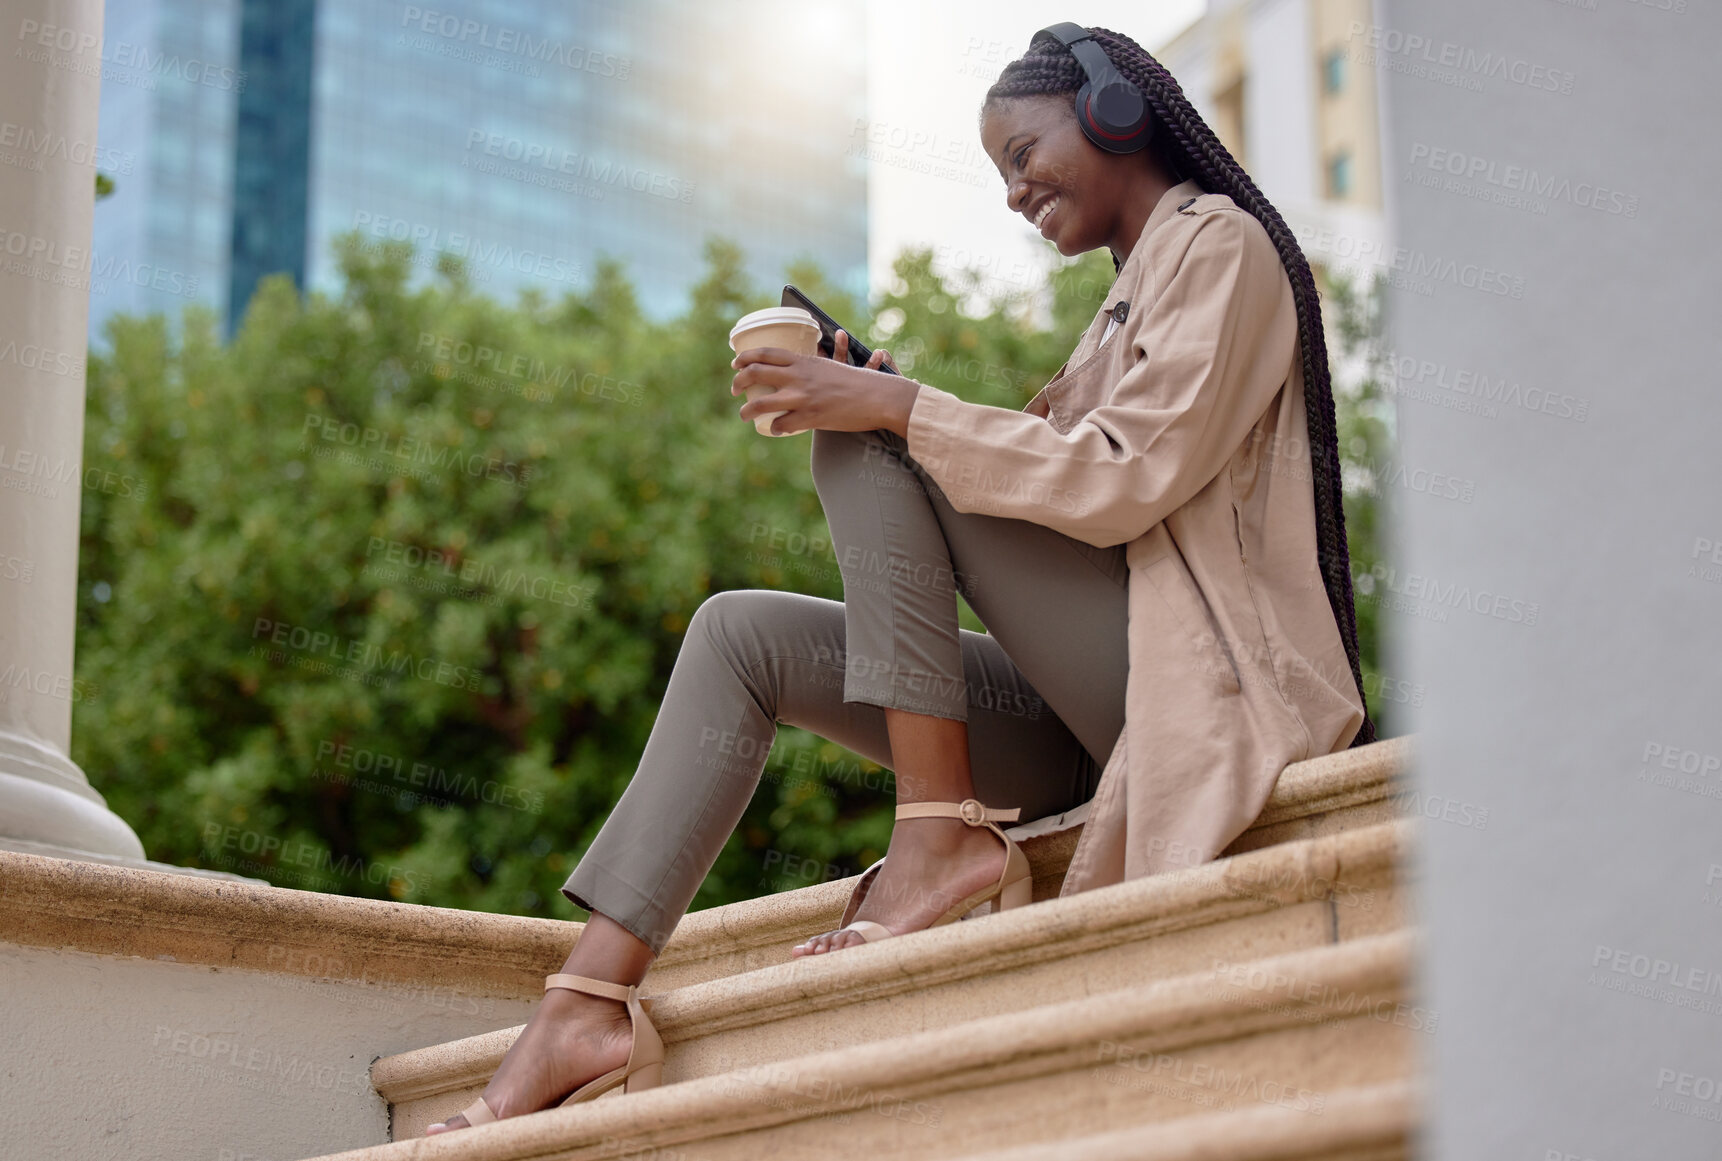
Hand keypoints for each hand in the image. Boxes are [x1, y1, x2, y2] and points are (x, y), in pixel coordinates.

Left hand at [731, 329, 918, 436]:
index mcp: (804, 361)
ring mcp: (802, 398)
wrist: (878, 397)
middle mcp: (798, 377)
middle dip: (738, 381)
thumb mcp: (831, 367)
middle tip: (734, 389)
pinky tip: (774, 429)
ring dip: (746, 411)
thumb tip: (801, 367)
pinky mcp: (810, 418)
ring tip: (743, 415)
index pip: (765, 353)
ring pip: (760, 403)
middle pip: (755, 373)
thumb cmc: (858, 382)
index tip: (736, 363)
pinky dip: (774, 428)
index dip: (745, 358)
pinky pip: (781, 425)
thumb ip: (813, 367)